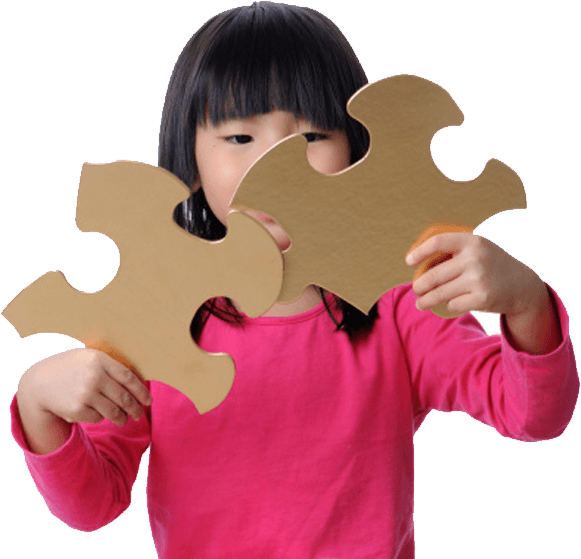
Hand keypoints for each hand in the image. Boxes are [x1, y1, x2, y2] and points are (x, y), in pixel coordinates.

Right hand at [17, 348, 151, 453]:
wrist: (39, 382)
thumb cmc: (70, 368)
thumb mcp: (89, 358)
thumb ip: (111, 367)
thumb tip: (139, 383)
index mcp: (99, 360)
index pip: (128, 378)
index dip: (141, 391)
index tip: (148, 400)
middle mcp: (94, 377)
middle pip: (124, 397)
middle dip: (135, 409)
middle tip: (140, 414)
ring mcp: (85, 394)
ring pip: (113, 411)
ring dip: (122, 418)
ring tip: (124, 420)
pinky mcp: (76, 409)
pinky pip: (98, 418)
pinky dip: (101, 418)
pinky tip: (98, 414)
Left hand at [405, 232, 544, 316]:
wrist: (524, 286)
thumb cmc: (492, 265)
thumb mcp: (479, 249)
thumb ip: (454, 251)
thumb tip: (418, 262)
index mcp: (472, 241)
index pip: (438, 242)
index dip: (419, 252)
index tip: (408, 261)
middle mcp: (475, 258)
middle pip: (433, 275)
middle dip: (419, 286)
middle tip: (415, 290)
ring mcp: (479, 279)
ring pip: (439, 293)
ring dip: (425, 301)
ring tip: (420, 304)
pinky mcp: (483, 298)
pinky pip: (453, 304)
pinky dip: (449, 306)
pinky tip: (451, 304)